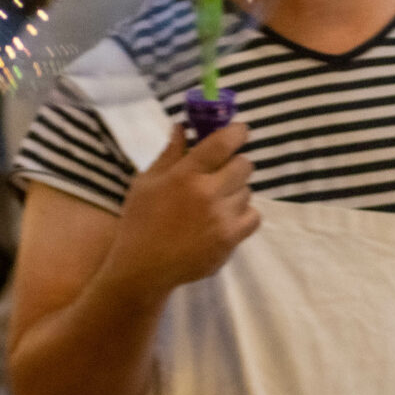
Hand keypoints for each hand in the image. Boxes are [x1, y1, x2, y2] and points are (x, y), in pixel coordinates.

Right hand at [101, 122, 259, 298]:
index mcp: (185, 175)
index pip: (223, 144)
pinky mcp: (230, 240)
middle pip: (244, 165)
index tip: (241, 131)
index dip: (237, 132)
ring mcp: (222, 218)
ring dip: (236, 190)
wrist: (144, 268)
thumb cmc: (141, 221)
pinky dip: (243, 214)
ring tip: (217, 200)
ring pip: (248, 191)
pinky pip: (253, 217)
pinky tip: (226, 217)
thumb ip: (170, 154)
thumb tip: (183, 127)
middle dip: (236, 163)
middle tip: (223, 171)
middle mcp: (208, 193)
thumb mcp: (146, 182)